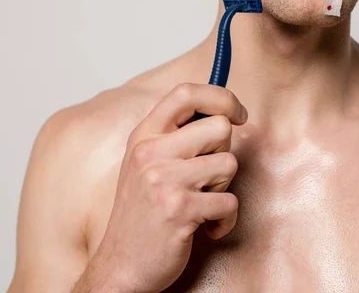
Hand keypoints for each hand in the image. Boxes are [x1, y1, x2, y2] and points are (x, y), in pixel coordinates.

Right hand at [80, 83, 246, 292]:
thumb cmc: (142, 213)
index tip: (238, 113)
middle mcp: (150, 153)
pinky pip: (230, 202)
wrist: (120, 266)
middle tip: (205, 178)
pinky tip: (204, 227)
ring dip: (222, 188)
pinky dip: (224, 220)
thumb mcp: (147, 164)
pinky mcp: (180, 210)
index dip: (221, 97)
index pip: (185, 93)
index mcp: (144, 136)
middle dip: (223, 153)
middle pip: (219, 128)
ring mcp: (164, 181)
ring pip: (229, 164)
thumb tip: (222, 111)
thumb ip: (176, 136)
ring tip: (199, 202)